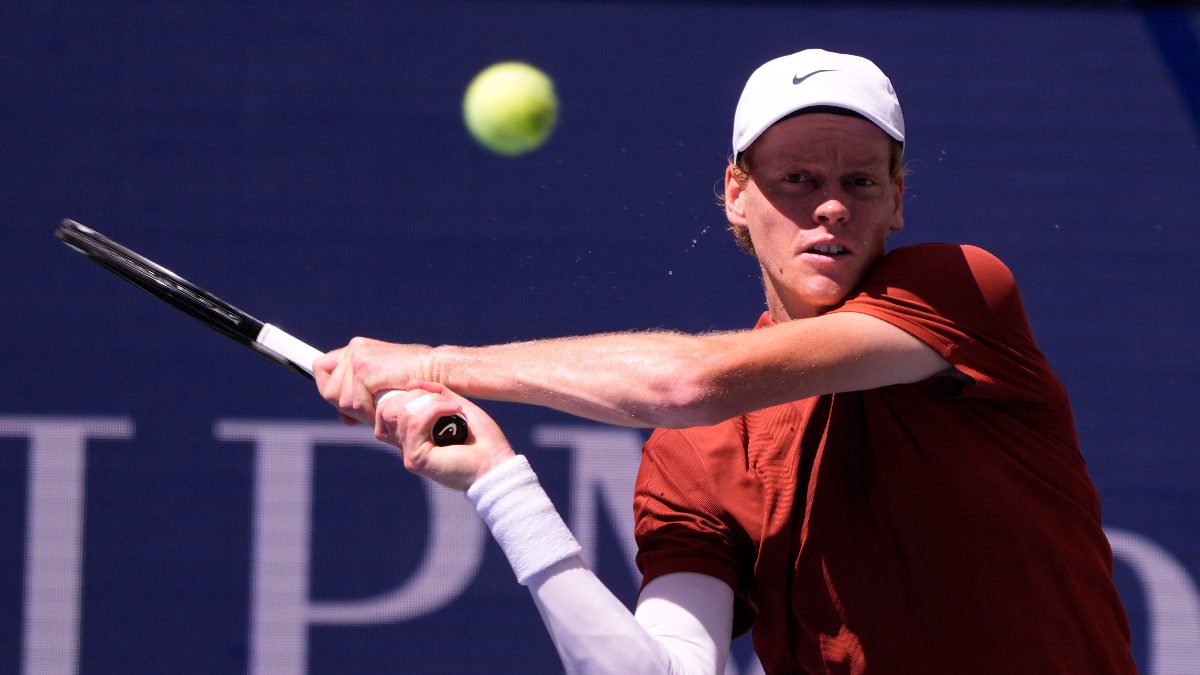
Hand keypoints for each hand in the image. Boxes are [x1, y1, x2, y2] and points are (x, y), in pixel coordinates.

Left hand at [314, 337, 433, 424]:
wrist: (437, 370)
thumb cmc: (419, 379)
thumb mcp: (383, 385)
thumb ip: (361, 396)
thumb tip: (344, 418)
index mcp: (357, 349)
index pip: (322, 368)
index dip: (328, 390)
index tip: (345, 408)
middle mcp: (354, 349)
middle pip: (328, 389)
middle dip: (346, 406)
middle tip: (369, 411)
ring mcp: (358, 358)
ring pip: (339, 399)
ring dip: (359, 411)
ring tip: (381, 408)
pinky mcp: (365, 369)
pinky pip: (354, 402)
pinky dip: (368, 412)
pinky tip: (383, 407)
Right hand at [374, 381, 515, 490]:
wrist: (496, 464)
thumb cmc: (482, 440)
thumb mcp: (456, 407)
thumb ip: (436, 394)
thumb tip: (410, 383)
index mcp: (412, 436)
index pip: (384, 411)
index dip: (403, 396)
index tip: (433, 396)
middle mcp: (406, 446)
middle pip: (386, 411)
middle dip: (414, 395)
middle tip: (441, 400)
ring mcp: (409, 453)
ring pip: (402, 414)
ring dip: (430, 401)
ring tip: (453, 407)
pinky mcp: (416, 458)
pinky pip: (415, 423)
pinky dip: (436, 409)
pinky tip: (456, 410)